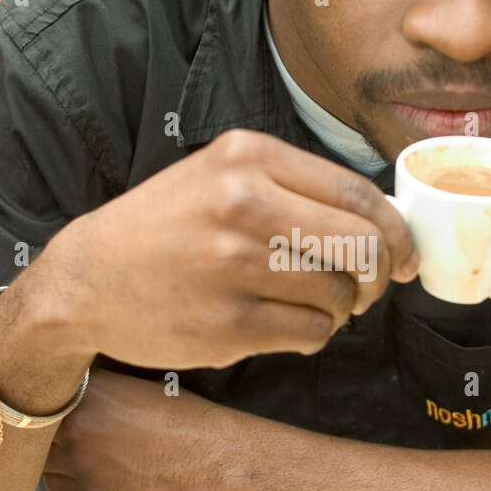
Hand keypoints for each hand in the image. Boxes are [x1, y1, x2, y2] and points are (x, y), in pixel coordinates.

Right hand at [41, 128, 418, 371]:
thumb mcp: (219, 176)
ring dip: (341, 308)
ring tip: (309, 302)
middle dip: (380, 275)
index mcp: (247, 157)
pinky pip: (312, 333)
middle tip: (369, 288)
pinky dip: (313, 334)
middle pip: (363, 247)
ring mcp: (233, 266)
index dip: (397, 232)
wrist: (85, 281)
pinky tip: (283, 322)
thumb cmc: (164, 229)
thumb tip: (384, 225)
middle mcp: (242, 205)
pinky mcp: (227, 324)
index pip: (359, 196)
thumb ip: (294, 188)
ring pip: (341, 295)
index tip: (405, 255)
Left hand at [41, 366, 235, 490]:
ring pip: (37, 457)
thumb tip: (87, 383)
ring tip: (67, 452)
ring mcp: (80, 459)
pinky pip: (53, 486)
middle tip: (50, 428)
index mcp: (92, 387)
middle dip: (40, 426)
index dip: (45, 395)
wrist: (214, 459)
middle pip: (33, 423)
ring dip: (47, 454)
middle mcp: (77, 420)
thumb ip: (105, 384)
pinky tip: (79, 473)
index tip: (47, 399)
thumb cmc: (189, 419)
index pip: (44, 387)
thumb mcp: (144, 384)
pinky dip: (61, 480)